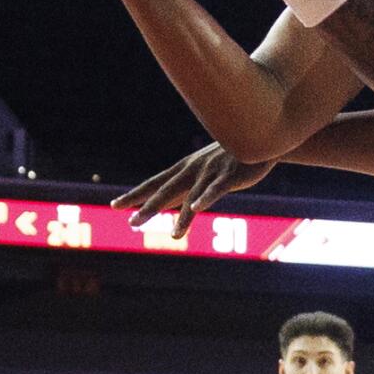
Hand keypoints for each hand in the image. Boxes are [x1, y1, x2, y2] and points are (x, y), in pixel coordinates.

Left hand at [115, 143, 268, 238]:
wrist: (258, 137)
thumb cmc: (231, 155)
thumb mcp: (205, 169)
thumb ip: (191, 185)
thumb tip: (175, 203)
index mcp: (184, 169)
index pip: (154, 184)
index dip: (135, 194)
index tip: (114, 205)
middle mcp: (192, 170)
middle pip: (165, 191)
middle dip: (148, 207)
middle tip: (132, 223)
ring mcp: (210, 173)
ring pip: (191, 197)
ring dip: (183, 218)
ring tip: (175, 236)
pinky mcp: (229, 176)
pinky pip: (216, 190)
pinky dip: (206, 198)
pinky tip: (196, 208)